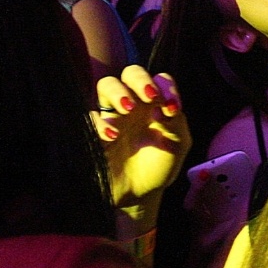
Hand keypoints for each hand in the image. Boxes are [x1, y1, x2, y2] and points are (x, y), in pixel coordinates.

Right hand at [92, 66, 191, 218]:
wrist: (139, 195)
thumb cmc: (159, 166)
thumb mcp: (177, 144)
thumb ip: (176, 122)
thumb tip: (164, 105)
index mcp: (156, 104)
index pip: (160, 79)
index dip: (166, 86)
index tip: (171, 108)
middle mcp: (134, 104)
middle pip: (131, 73)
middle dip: (140, 79)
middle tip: (150, 96)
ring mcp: (113, 115)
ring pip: (106, 84)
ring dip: (118, 91)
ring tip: (128, 109)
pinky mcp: (94, 131)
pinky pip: (91, 116)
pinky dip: (100, 122)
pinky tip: (112, 135)